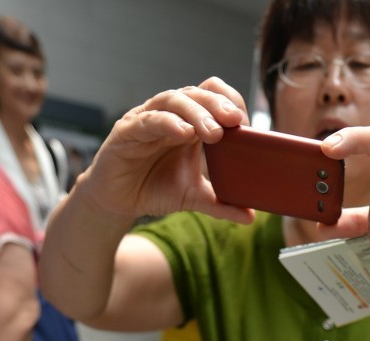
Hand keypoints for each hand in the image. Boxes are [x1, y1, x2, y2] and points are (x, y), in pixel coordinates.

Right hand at [76, 78, 253, 225]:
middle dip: (217, 106)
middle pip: (195, 94)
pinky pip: (146, 120)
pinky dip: (166, 123)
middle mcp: (170, 115)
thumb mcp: (194, 198)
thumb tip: (251, 216)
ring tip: (214, 132)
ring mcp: (146, 119)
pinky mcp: (126, 131)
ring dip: (196, 113)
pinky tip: (183, 132)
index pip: (212, 95)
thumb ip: (221, 204)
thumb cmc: (156, 188)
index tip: (246, 124)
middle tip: (235, 121)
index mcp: (190, 122)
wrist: (118, 201)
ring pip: (173, 101)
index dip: (229, 102)